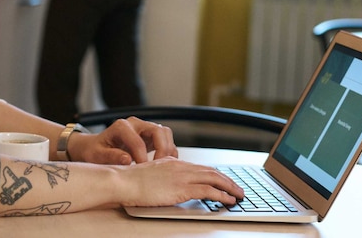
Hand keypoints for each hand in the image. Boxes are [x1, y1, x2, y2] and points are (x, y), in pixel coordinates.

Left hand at [70, 117, 177, 164]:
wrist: (95, 147)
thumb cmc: (95, 151)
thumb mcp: (96, 155)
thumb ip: (110, 156)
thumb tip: (127, 160)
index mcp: (121, 126)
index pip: (138, 141)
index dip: (142, 157)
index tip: (143, 171)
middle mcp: (135, 124)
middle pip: (158, 131)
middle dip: (162, 150)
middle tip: (159, 167)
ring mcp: (144, 129)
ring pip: (165, 133)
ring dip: (168, 150)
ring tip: (163, 167)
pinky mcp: (150, 137)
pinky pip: (166, 141)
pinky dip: (169, 153)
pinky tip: (164, 166)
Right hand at [119, 157, 244, 206]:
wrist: (123, 181)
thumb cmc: (130, 180)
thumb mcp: (150, 174)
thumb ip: (163, 177)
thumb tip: (169, 186)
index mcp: (172, 162)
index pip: (200, 167)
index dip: (215, 174)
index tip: (224, 181)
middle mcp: (180, 166)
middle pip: (211, 171)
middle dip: (227, 180)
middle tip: (238, 189)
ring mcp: (181, 177)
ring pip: (214, 179)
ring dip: (229, 187)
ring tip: (238, 195)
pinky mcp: (181, 188)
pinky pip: (208, 191)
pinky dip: (221, 195)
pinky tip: (228, 200)